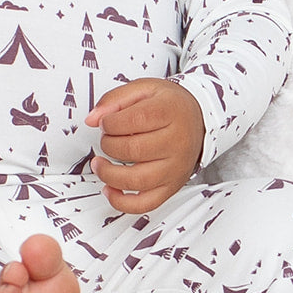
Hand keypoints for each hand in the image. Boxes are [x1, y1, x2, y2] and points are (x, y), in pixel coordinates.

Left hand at [85, 79, 204, 212]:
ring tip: (100, 164)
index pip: (133, 120)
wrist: (199, 119)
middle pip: (133, 150)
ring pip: (137, 180)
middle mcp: (176, 142)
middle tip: (107, 138)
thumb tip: (93, 119)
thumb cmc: (170, 105)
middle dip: (108, 144)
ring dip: (109, 174)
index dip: (110, 122)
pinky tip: (110, 189)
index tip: (106, 122)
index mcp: (169, 113)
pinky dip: (123, 201)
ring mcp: (175, 167)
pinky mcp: (172, 186)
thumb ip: (115, 99)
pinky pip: (146, 203)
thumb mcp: (144, 89)